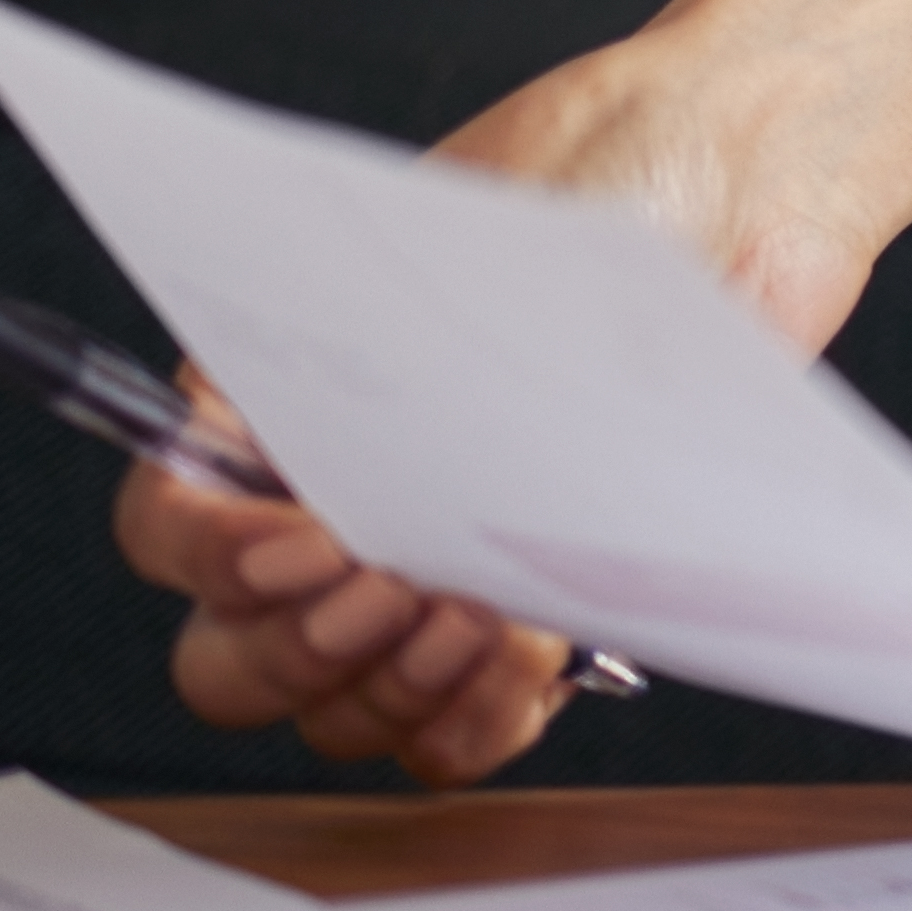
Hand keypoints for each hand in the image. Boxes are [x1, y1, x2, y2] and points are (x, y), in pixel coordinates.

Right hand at [114, 33, 875, 788]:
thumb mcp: (489, 230)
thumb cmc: (606, 174)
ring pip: (338, 711)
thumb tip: (418, 455)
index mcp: (273, 403)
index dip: (211, 554)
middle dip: (302, 642)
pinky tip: (524, 656)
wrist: (742, 175)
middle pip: (231, 655)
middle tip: (395, 582)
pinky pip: (450, 736)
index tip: (306, 540)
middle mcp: (331, 507)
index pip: (169, 523)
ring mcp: (423, 577)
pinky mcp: (523, 623)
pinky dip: (472, 720)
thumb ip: (431, 349)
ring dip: (393, 684)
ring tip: (478, 608)